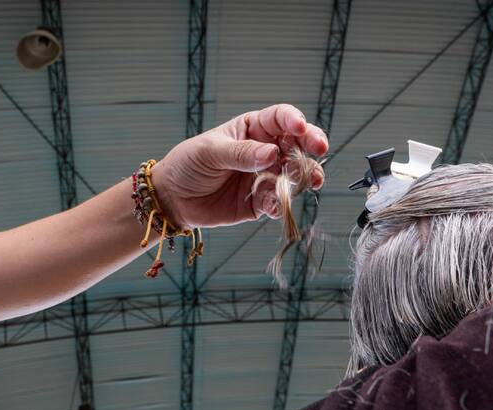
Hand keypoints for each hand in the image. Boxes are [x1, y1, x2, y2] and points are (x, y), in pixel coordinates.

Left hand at [151, 104, 328, 227]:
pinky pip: (277, 202)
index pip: (280, 118)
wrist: (173, 198)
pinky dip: (280, 205)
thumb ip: (241, 153)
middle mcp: (264, 151)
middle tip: (319, 150)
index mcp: (252, 129)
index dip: (293, 120)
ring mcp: (264, 176)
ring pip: (294, 174)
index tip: (300, 128)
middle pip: (296, 144)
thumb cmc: (188, 164)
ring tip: (310, 181)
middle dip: (311, 145)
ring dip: (303, 177)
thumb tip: (271, 154)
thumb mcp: (210, 152)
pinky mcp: (260, 202)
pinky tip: (275, 206)